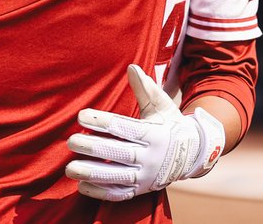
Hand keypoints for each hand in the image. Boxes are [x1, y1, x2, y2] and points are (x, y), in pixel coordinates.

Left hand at [65, 64, 224, 201]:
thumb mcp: (162, 105)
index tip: (81, 115)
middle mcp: (151, 157)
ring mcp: (146, 177)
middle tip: (71, 141)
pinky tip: (82, 186)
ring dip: (92, 173)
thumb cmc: (170, 125)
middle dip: (92, 148)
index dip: (101, 122)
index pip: (124, 128)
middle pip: (118, 153)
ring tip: (70, 168)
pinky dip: (101, 192)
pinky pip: (119, 194)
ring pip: (116, 177)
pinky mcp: (141, 190)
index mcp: (154, 134)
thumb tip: (131, 67)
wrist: (192, 155)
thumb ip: (145, 88)